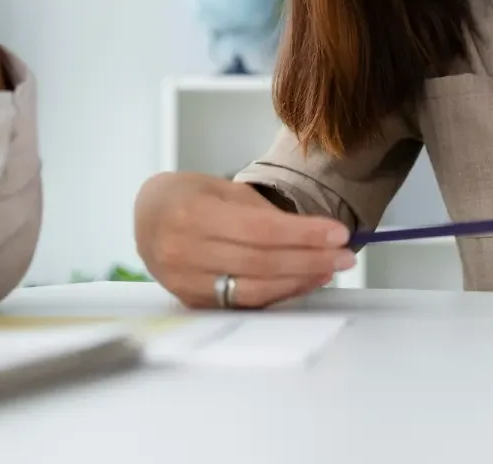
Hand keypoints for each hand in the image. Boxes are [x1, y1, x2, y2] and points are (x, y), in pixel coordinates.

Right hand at [134, 172, 355, 309]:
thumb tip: (314, 235)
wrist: (146, 217)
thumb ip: (261, 213)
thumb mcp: (220, 190)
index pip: (261, 231)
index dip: (304, 234)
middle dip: (311, 259)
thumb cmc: (187, 196)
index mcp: (191, 216)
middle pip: (262, 263)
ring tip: (330, 269)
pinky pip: (244, 302)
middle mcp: (184, 253)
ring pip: (255, 289)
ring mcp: (186, 282)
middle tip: (346, 255)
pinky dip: (279, 293)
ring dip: (300, 280)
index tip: (338, 233)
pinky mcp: (193, 301)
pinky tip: (303, 282)